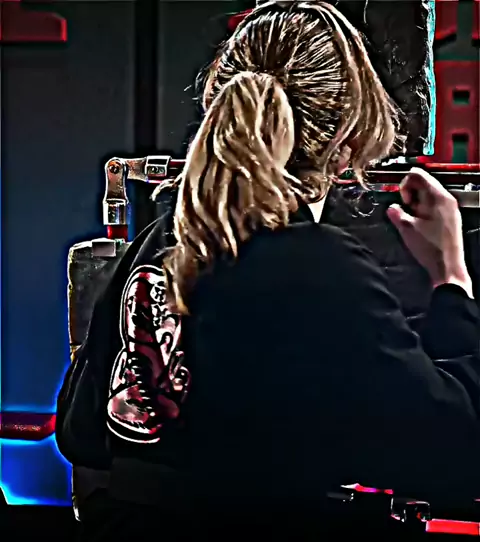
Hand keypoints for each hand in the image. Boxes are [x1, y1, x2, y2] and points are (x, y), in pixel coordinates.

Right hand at [386, 167, 472, 296]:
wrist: (447, 267)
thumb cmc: (430, 249)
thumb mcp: (406, 229)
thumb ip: (396, 213)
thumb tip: (392, 207)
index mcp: (438, 197)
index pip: (417, 175)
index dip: (404, 185)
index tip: (403, 201)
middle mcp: (447, 199)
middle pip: (423, 184)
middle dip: (410, 196)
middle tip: (408, 212)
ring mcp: (450, 209)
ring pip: (427, 196)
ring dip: (416, 205)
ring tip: (414, 221)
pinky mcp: (449, 218)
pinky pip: (432, 206)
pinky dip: (423, 211)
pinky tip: (420, 226)